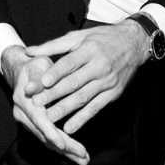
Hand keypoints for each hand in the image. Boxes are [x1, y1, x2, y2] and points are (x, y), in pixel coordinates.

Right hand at [1, 45, 88, 164]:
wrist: (20, 70)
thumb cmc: (34, 66)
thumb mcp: (37, 66)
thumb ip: (37, 78)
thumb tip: (31, 89)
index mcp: (24, 101)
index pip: (39, 121)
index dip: (51, 133)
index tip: (63, 144)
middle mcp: (23, 115)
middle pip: (44, 136)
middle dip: (65, 148)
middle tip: (83, 157)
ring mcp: (27, 122)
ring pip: (47, 140)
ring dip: (66, 151)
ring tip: (84, 159)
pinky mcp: (34, 125)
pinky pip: (48, 138)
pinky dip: (62, 146)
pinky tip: (76, 153)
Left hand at [25, 20, 147, 132]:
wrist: (135, 43)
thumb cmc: (103, 38)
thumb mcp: (80, 36)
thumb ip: (54, 45)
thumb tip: (29, 51)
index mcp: (90, 49)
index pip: (69, 63)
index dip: (55, 73)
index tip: (41, 82)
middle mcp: (99, 66)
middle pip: (74, 82)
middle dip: (54, 94)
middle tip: (37, 103)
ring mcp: (107, 81)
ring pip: (83, 97)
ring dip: (65, 109)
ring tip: (49, 118)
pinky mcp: (113, 93)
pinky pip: (96, 108)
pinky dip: (82, 118)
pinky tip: (70, 127)